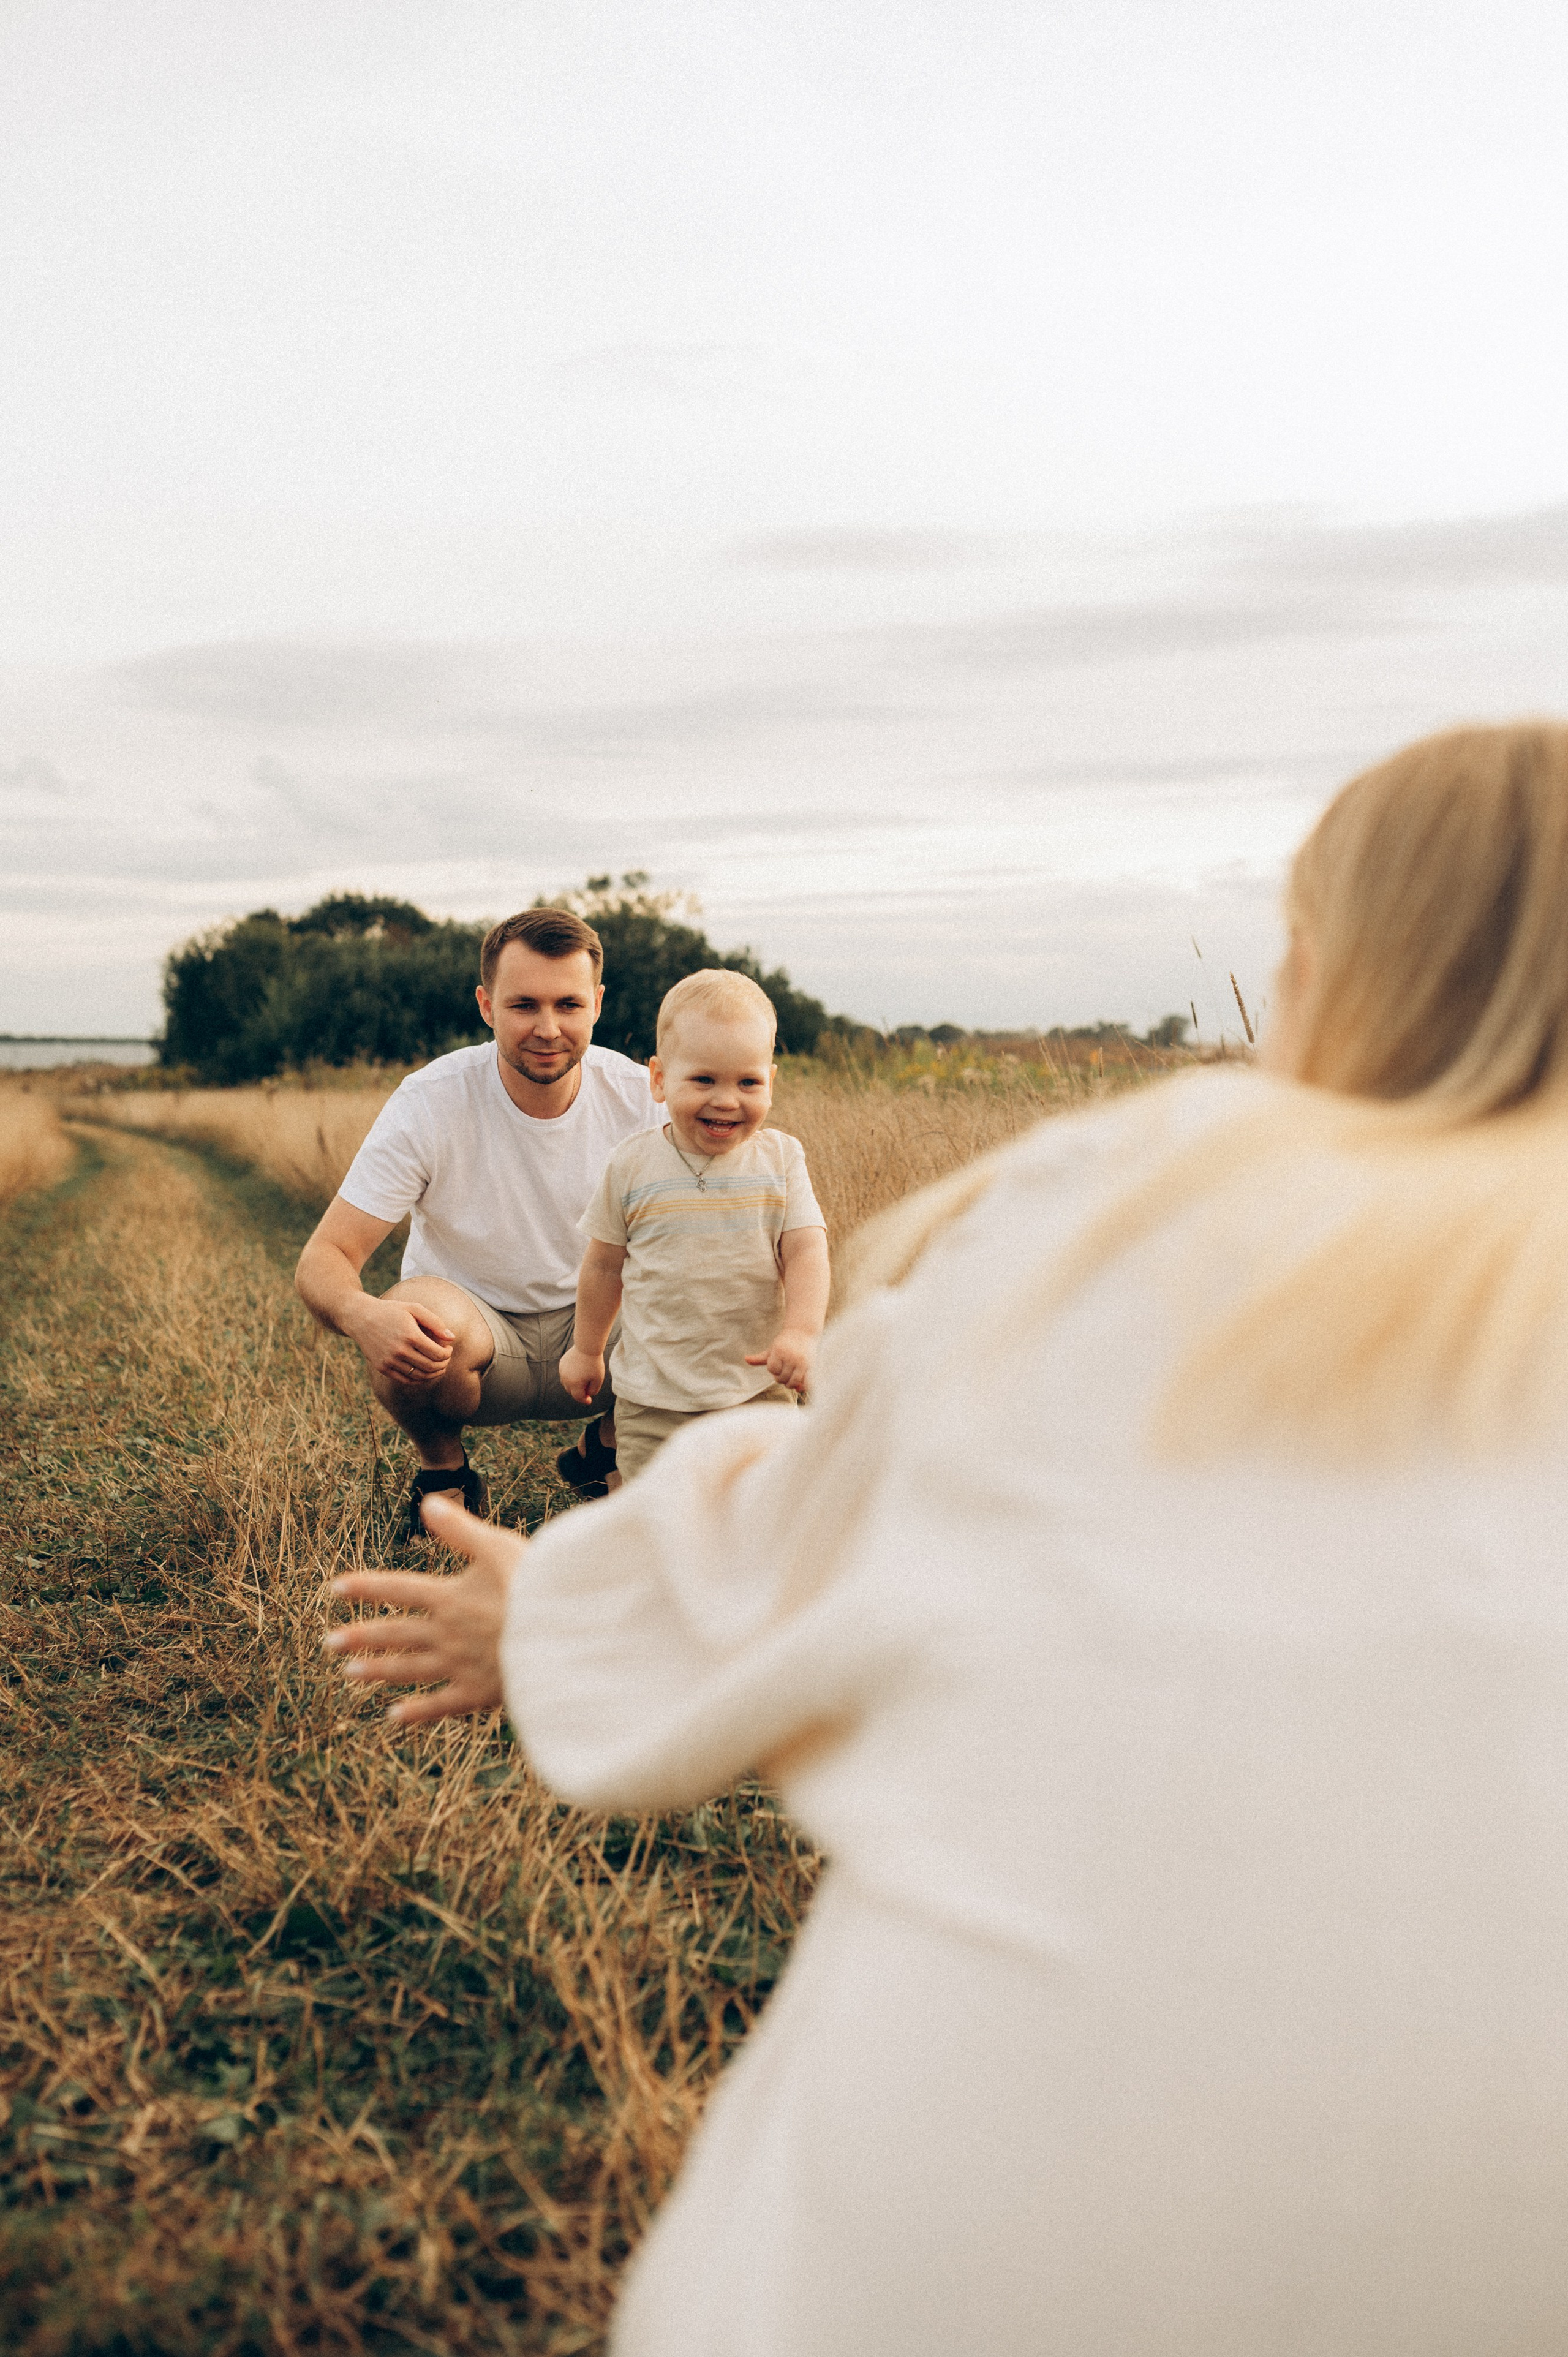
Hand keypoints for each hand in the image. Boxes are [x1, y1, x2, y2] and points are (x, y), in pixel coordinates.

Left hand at [324, 1493, 520, 1724]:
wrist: (563, 1637)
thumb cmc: (536, 1587)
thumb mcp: (499, 1547)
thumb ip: (460, 1528)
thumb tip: (426, 1502)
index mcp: (449, 1597)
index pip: (398, 1589)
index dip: (366, 1587)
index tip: (336, 1588)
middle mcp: (445, 1634)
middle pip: (396, 1633)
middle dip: (361, 1636)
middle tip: (330, 1642)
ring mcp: (458, 1666)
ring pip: (409, 1668)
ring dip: (378, 1670)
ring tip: (350, 1673)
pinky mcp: (477, 1692)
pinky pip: (440, 1704)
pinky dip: (417, 1711)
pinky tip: (394, 1717)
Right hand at [347, 1295, 455, 1386]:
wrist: (361, 1317)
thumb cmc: (391, 1311)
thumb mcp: (414, 1309)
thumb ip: (435, 1323)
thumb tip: (452, 1338)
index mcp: (410, 1335)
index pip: (438, 1354)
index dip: (447, 1354)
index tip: (448, 1349)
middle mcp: (400, 1351)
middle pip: (431, 1366)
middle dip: (443, 1364)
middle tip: (445, 1358)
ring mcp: (390, 1361)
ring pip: (420, 1376)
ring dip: (433, 1374)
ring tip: (438, 1366)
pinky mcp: (382, 1368)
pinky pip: (406, 1380)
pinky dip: (419, 1379)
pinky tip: (425, 1372)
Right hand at [557, 1344, 604, 1406]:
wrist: (587, 1346)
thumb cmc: (594, 1363)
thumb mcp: (598, 1379)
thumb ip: (593, 1390)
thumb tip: (588, 1394)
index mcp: (574, 1384)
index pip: (578, 1397)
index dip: (584, 1400)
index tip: (589, 1400)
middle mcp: (566, 1379)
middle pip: (571, 1391)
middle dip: (579, 1392)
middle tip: (588, 1388)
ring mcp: (562, 1371)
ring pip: (566, 1383)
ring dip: (573, 1385)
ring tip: (583, 1380)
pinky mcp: (562, 1364)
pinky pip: (565, 1374)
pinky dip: (570, 1376)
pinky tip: (578, 1371)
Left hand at [746, 1326, 816, 1393]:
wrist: (803, 1333)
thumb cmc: (784, 1342)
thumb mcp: (772, 1349)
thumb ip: (759, 1358)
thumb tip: (745, 1359)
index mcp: (779, 1351)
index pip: (772, 1369)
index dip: (774, 1369)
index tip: (777, 1364)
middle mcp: (791, 1357)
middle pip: (781, 1378)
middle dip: (781, 1377)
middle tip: (784, 1370)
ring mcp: (802, 1362)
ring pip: (792, 1382)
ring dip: (790, 1383)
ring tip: (790, 1376)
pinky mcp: (811, 1367)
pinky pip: (806, 1383)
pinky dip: (802, 1386)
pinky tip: (800, 1384)